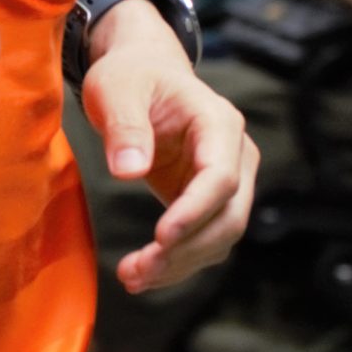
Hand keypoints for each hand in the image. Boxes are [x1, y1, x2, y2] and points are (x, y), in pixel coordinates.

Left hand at [80, 20, 257, 293]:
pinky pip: (204, 240)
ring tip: (131, 278)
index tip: (160, 238)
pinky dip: (177, 261)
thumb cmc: (131, 76)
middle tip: (137, 272)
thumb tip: (128, 171)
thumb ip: (124, 126)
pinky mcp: (210, 202)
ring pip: (220, 237)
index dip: (194, 211)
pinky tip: (143, 273)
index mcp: (218, 122)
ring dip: (180, 264)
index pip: (220, 177)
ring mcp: (229, 181)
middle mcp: (235, 154)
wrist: (143, 74)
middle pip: (229, 216)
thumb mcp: (115, 89)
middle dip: (186, 250)